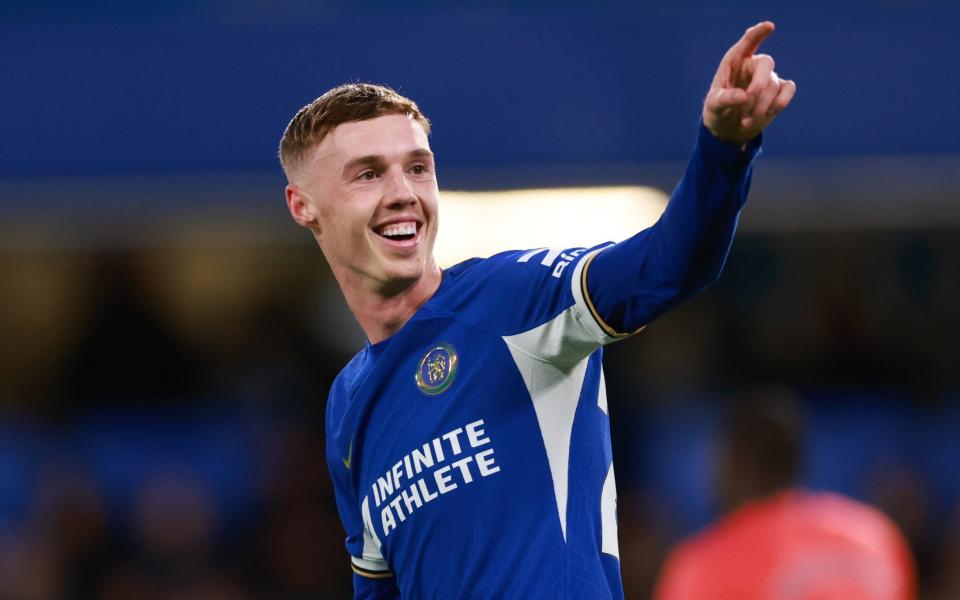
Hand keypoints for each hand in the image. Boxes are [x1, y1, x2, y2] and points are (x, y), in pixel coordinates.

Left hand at [703, 21, 796, 144]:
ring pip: (773, 84)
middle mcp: (753, 65)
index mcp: (735, 61)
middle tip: (749, 98)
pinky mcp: (779, 90)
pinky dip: (780, 103)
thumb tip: (745, 96)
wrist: (729, 129)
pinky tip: (767, 113)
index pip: (748, 41)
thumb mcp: (714, 106)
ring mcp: (768, 77)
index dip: (759, 33)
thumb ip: (725, 99)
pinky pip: (788, 90)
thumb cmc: (718, 111)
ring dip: (761, 105)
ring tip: (746, 119)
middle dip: (759, 83)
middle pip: (766, 63)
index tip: (769, 26)